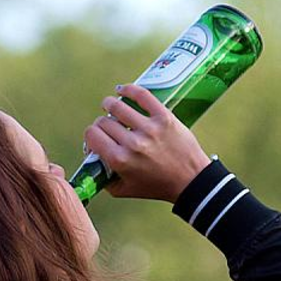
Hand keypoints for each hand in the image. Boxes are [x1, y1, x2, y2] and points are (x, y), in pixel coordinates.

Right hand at [83, 84, 212, 202]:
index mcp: (120, 160)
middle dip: (101, 123)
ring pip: (118, 106)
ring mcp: (149, 128)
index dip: (91, 135)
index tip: (96, 137)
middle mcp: (132, 143)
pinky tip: (122, 91)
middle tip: (107, 126)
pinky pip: (142, 95)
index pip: (92, 135)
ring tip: (109, 105)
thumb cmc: (158, 186)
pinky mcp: (164, 117)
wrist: (190, 181)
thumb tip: (92, 160)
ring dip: (109, 104)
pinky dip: (128, 90)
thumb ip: (104, 178)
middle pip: (104, 121)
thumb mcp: (124, 190)